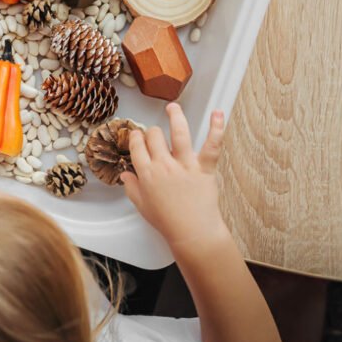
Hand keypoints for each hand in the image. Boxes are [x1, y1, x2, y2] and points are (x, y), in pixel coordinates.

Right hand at [120, 103, 227, 252]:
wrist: (192, 233)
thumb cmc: (167, 222)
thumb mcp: (142, 205)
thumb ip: (131, 187)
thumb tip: (124, 174)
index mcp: (147, 174)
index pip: (136, 146)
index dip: (135, 138)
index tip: (137, 136)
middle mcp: (164, 165)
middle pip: (153, 136)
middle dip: (151, 132)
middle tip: (154, 134)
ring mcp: (185, 165)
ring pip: (178, 133)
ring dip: (175, 117)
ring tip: (173, 107)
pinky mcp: (204, 168)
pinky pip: (212, 145)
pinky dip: (216, 128)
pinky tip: (217, 113)